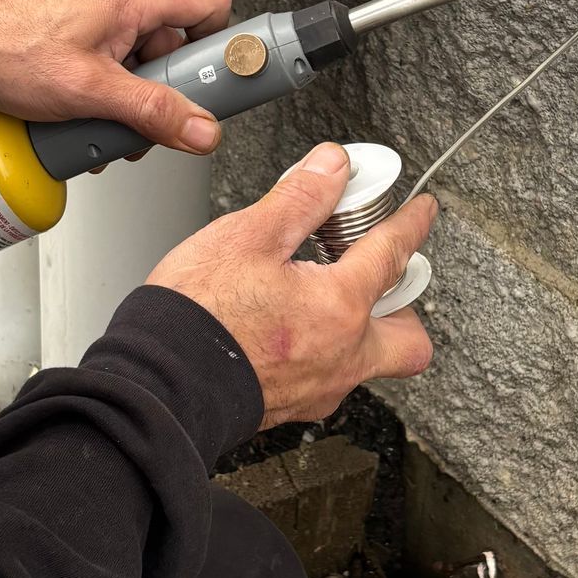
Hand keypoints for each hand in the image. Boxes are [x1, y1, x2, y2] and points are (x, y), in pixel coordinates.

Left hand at [0, 0, 231, 155]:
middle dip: (169, 92)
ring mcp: (101, 24)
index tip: (222, 79)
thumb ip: (150, 112)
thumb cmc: (8, 50)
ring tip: (109, 127)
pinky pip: (116, 73)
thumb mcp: (89, 90)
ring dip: (136, 105)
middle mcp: (121, 5)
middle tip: (153, 118)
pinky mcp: (82, 44)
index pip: (209, 2)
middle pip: (178, 48)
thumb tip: (200, 129)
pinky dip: (111, 101)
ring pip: (145, 67)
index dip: (222, 40)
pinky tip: (90, 122)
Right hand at [147, 142, 436, 427]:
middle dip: (404, 306)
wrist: (157, 384)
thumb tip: (331, 168)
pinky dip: (322, 353)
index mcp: (339, 307)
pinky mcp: (289, 409)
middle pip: (408, 339)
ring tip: (323, 300)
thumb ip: (300, 199)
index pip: (393, 254)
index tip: (420, 212)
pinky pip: (327, 381)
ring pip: (368, 364)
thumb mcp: (247, 236)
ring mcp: (318, 390)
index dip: (411, 223)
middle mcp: (341, 357)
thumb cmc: (197, 316)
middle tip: (378, 277)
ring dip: (361, 331)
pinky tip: (289, 330)